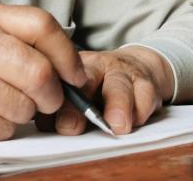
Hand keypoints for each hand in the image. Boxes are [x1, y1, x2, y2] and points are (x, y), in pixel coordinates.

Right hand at [0, 0, 86, 141]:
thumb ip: (19, 41)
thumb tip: (70, 71)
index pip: (42, 25)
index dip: (67, 55)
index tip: (75, 76)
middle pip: (38, 71)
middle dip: (51, 96)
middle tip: (46, 101)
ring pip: (22, 105)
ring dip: (22, 115)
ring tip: (2, 105)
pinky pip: (0, 128)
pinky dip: (0, 129)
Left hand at [35, 46, 173, 135]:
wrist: (139, 68)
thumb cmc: (100, 87)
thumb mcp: (77, 93)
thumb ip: (59, 108)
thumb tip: (44, 123)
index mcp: (73, 69)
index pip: (59, 80)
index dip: (53, 99)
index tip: (48, 115)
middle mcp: (97, 67)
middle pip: (86, 79)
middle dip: (78, 105)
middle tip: (72, 126)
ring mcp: (123, 74)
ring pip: (119, 86)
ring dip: (117, 106)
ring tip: (116, 125)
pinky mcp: (147, 84)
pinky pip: (146, 96)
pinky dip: (141, 110)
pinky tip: (135, 121)